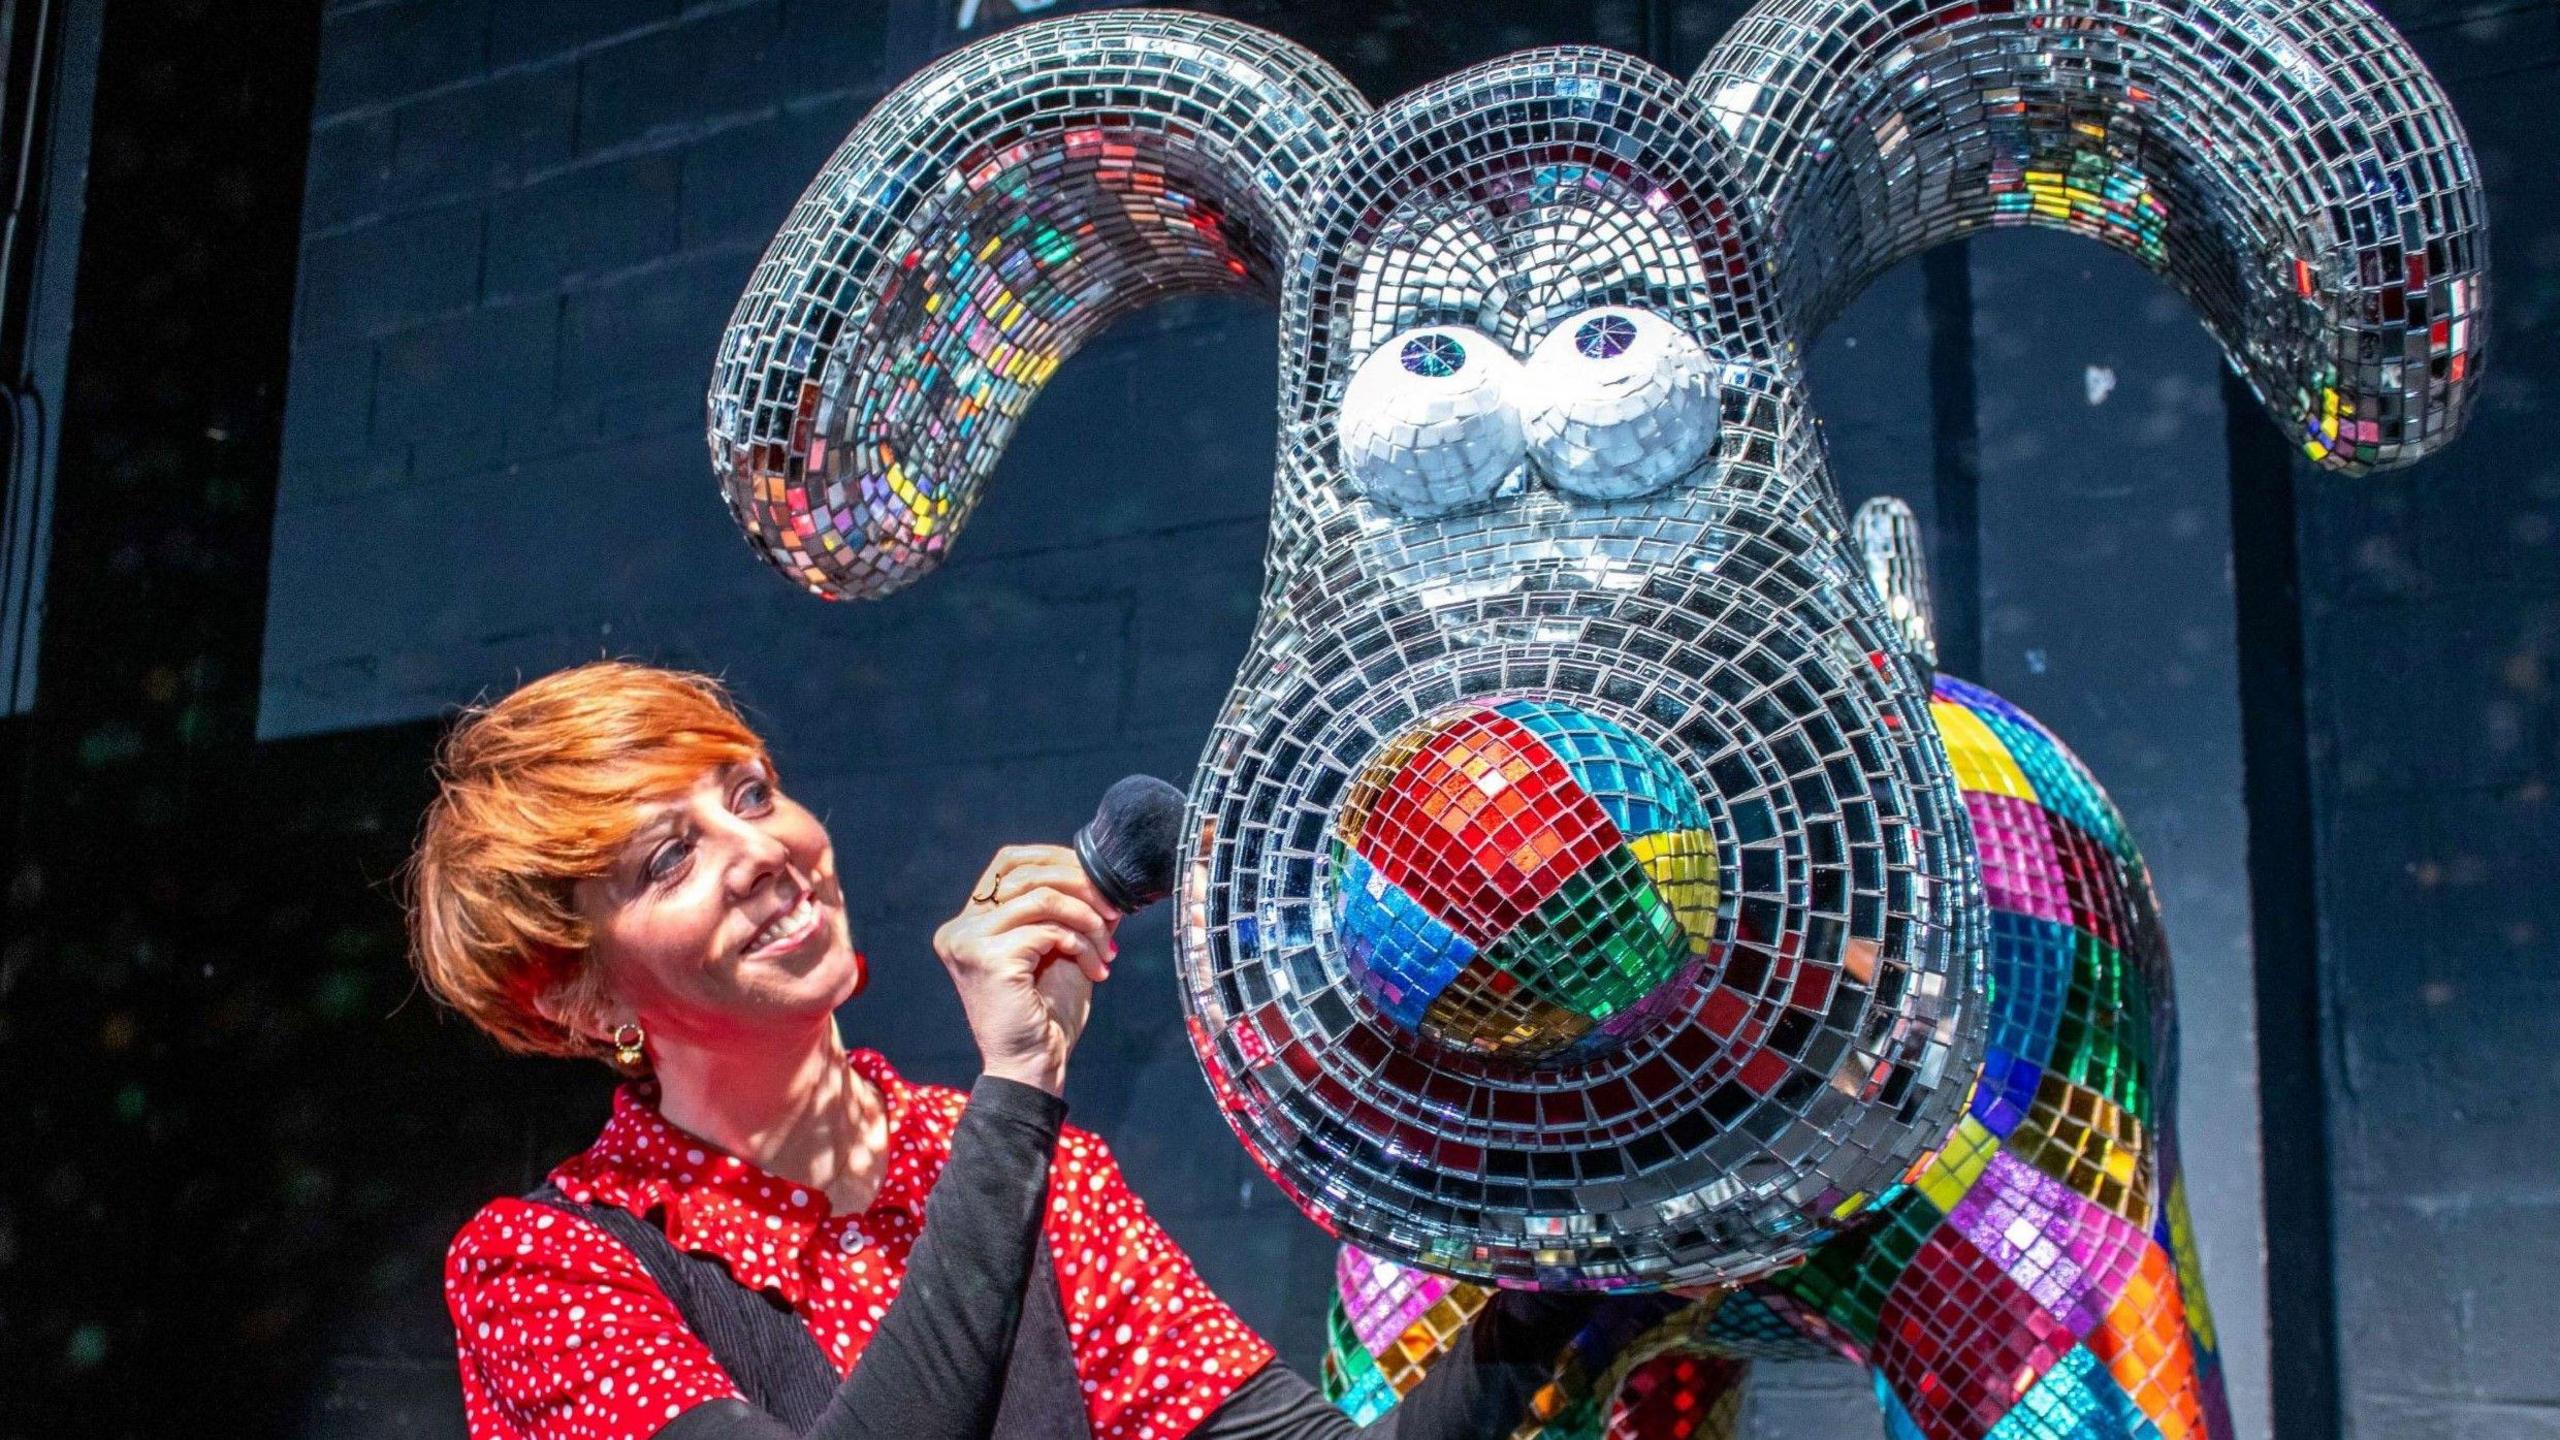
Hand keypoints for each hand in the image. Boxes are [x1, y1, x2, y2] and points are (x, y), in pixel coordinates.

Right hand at [931, 844, 1120, 1095]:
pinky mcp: (987, 959)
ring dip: (1085, 919)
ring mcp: (968, 942)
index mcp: (968, 923)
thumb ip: (1069, 908)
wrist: (1034, 1066)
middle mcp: (959, 929)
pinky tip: (1095, 969)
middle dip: (1080, 887)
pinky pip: (1048, 930)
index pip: (1009, 861)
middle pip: (1025, 873)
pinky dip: (1081, 944)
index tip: (1098, 888)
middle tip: (1113, 914)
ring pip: (1041, 898)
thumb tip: (1102, 872)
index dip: (1058, 861)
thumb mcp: (1060, 948)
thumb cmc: (1047, 1014)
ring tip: (1106, 946)